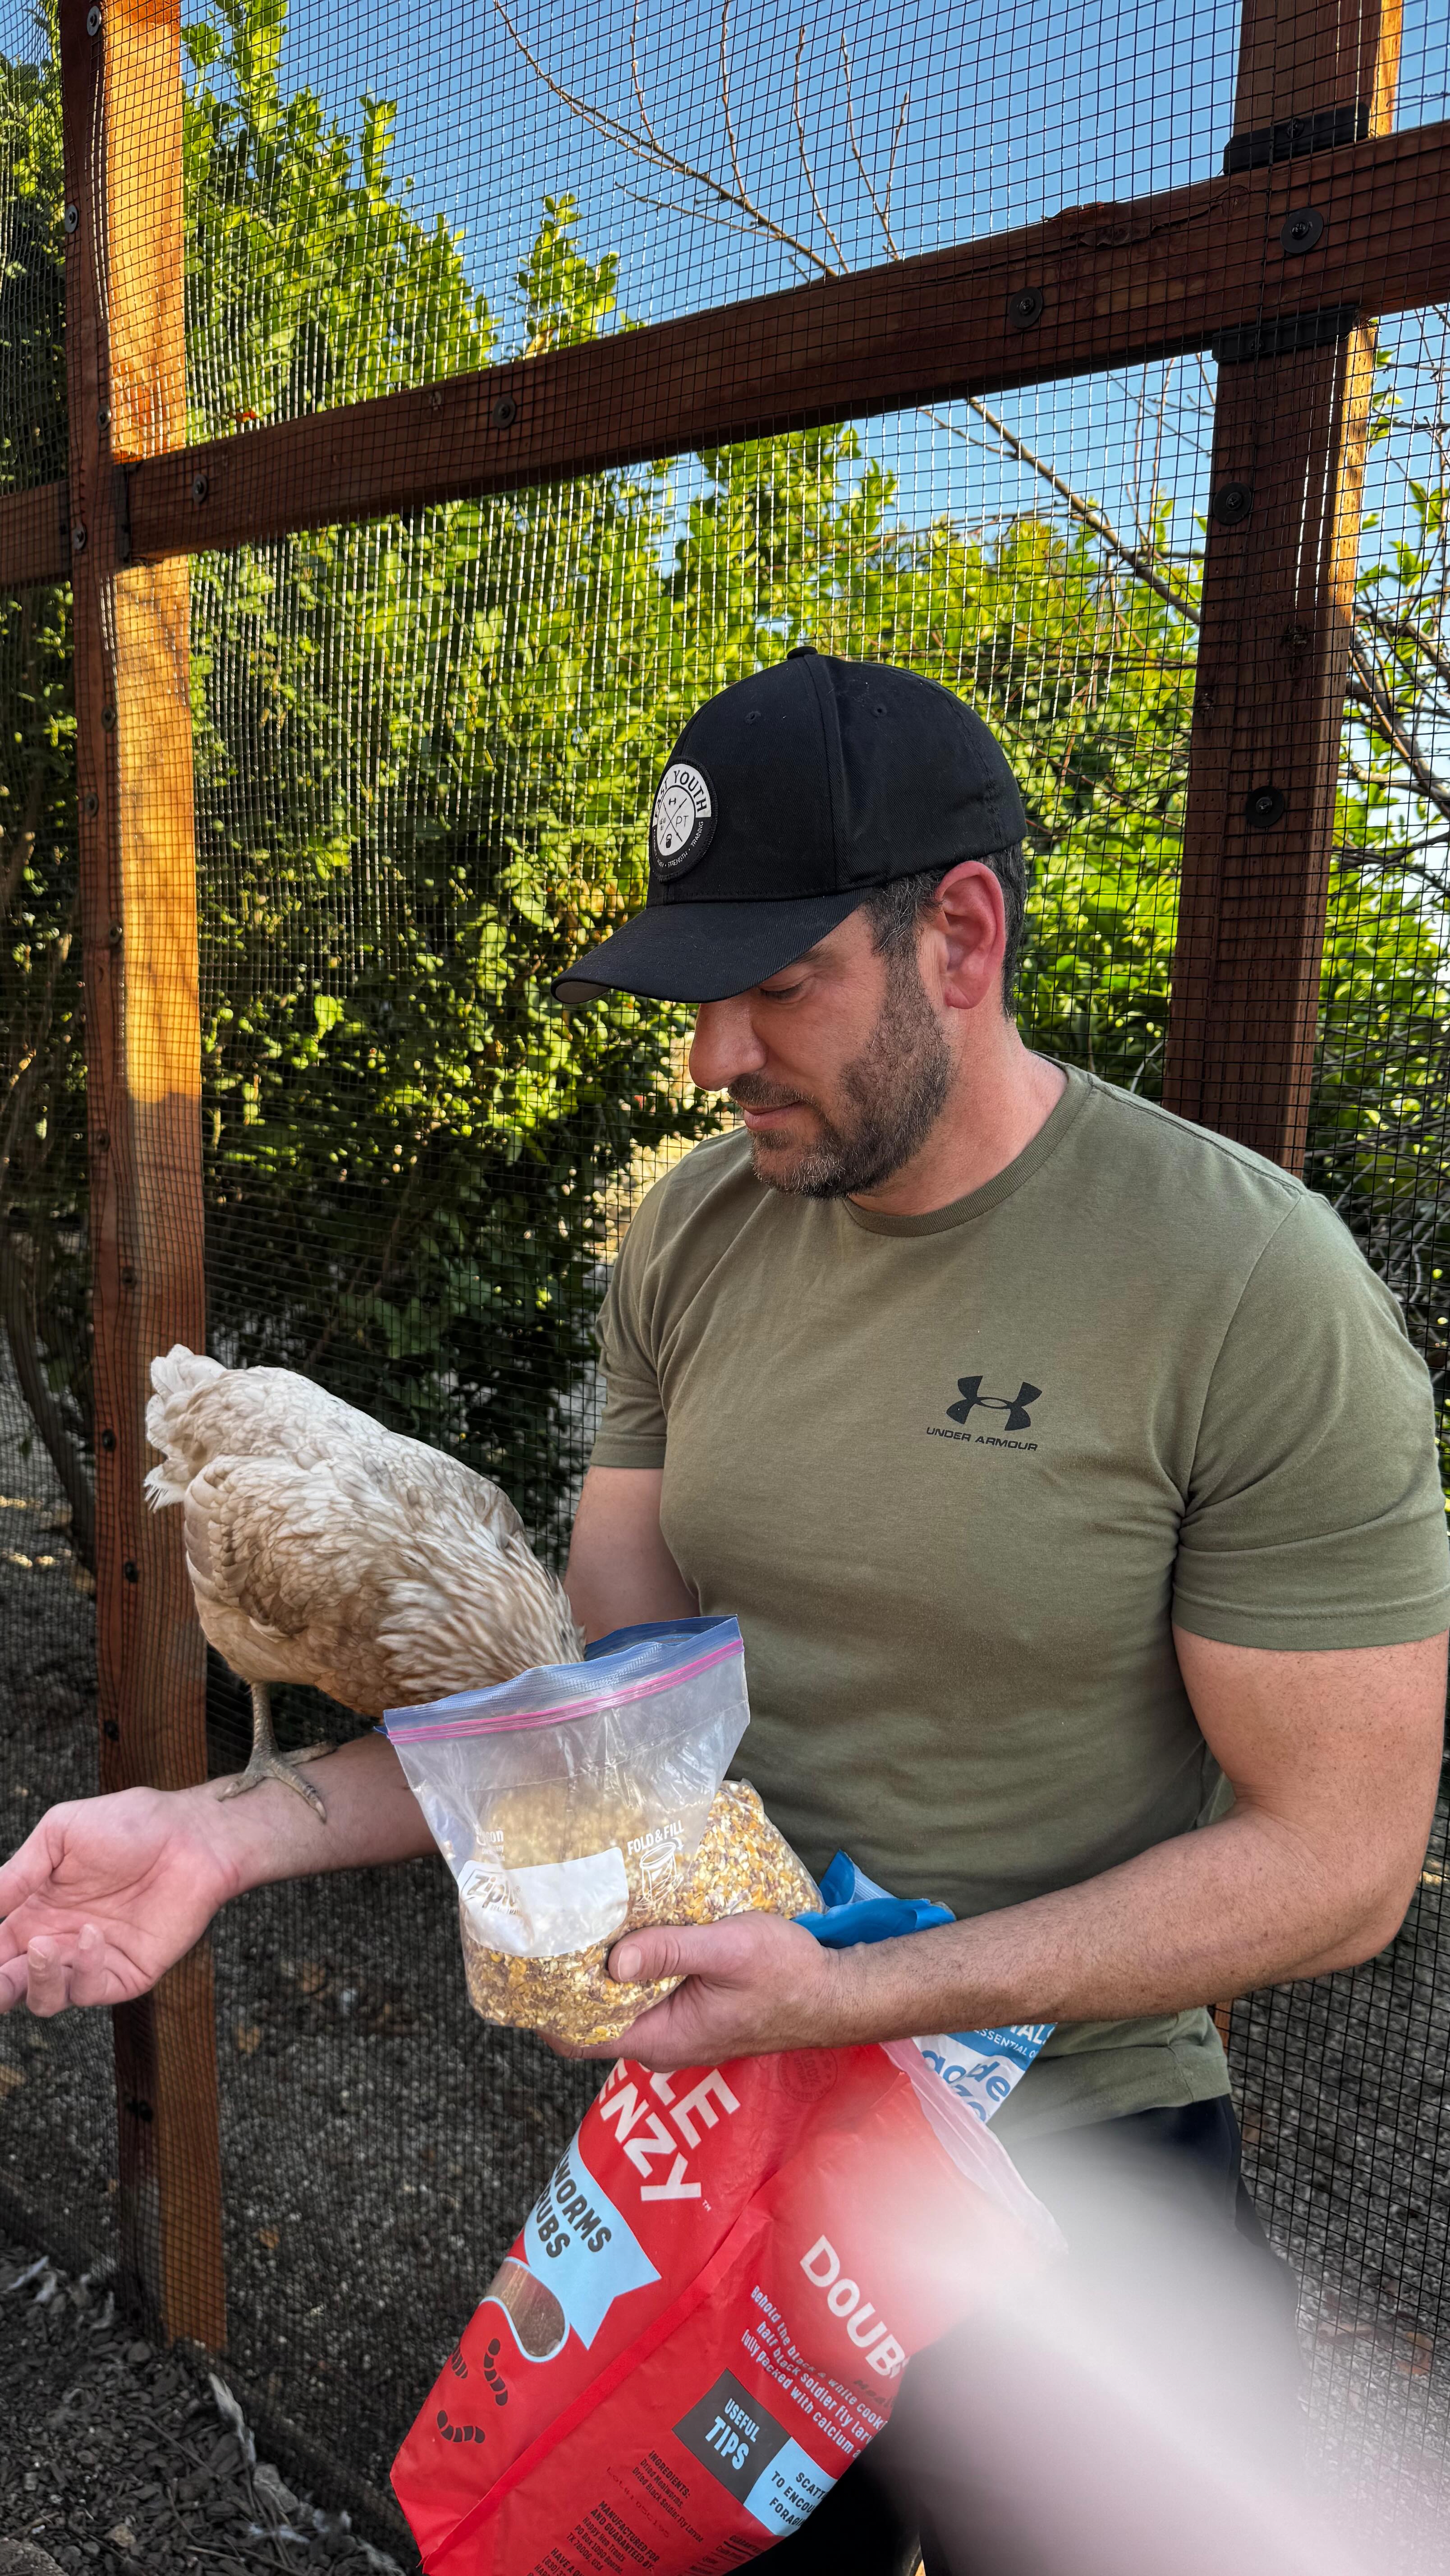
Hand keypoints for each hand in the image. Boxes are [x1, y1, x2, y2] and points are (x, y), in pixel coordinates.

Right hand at [0, 1787, 235, 2014]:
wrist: (190, 1834)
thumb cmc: (128, 1824)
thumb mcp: (59, 1835)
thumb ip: (17, 1873)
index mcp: (35, 1913)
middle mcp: (58, 1943)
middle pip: (12, 1985)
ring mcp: (91, 1962)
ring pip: (46, 1998)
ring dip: (36, 1981)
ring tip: (44, 1946)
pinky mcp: (126, 1974)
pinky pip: (90, 1989)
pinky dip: (82, 1969)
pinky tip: (91, 1934)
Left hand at [548, 1912, 864, 2068]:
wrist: (836, 1993)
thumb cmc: (789, 1974)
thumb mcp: (728, 1952)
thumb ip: (670, 1952)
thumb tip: (612, 1960)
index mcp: (660, 2038)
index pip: (576, 2039)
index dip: (543, 2007)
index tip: (526, 1962)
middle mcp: (661, 2042)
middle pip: (590, 2019)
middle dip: (566, 1979)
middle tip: (547, 1927)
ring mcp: (677, 2029)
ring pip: (618, 2004)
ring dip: (599, 1970)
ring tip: (580, 1919)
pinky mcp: (692, 2012)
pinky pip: (644, 1994)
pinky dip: (628, 1967)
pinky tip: (626, 1928)